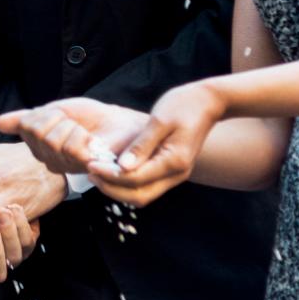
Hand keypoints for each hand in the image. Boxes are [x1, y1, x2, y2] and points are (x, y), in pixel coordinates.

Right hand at [0, 96, 148, 178]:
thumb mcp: (55, 112)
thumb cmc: (92, 119)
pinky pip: (74, 150)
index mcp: (42, 147)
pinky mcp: (88, 169)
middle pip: (40, 134)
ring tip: (85, 133)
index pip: (28, 125)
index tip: (61, 115)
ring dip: (72, 128)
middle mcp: (52, 161)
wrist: (123, 123)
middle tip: (75, 124)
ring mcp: (69, 167)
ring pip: (56, 142)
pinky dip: (83, 137)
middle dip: (58, 120)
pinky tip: (92, 141)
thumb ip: (26, 119)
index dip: (44, 114)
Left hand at [95, 80, 226, 207]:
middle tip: (91, 172)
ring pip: (142, 194)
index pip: (135, 179)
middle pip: (139, 196)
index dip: (110, 176)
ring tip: (97, 171)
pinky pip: (146, 185)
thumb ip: (141, 145)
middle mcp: (176, 174)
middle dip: (111, 188)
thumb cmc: (183, 105)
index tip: (90, 164)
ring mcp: (175, 175)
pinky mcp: (170, 171)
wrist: (208, 103)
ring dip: (118, 188)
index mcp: (174, 161)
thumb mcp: (159, 120)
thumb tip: (121, 167)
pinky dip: (128, 183)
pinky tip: (113, 168)